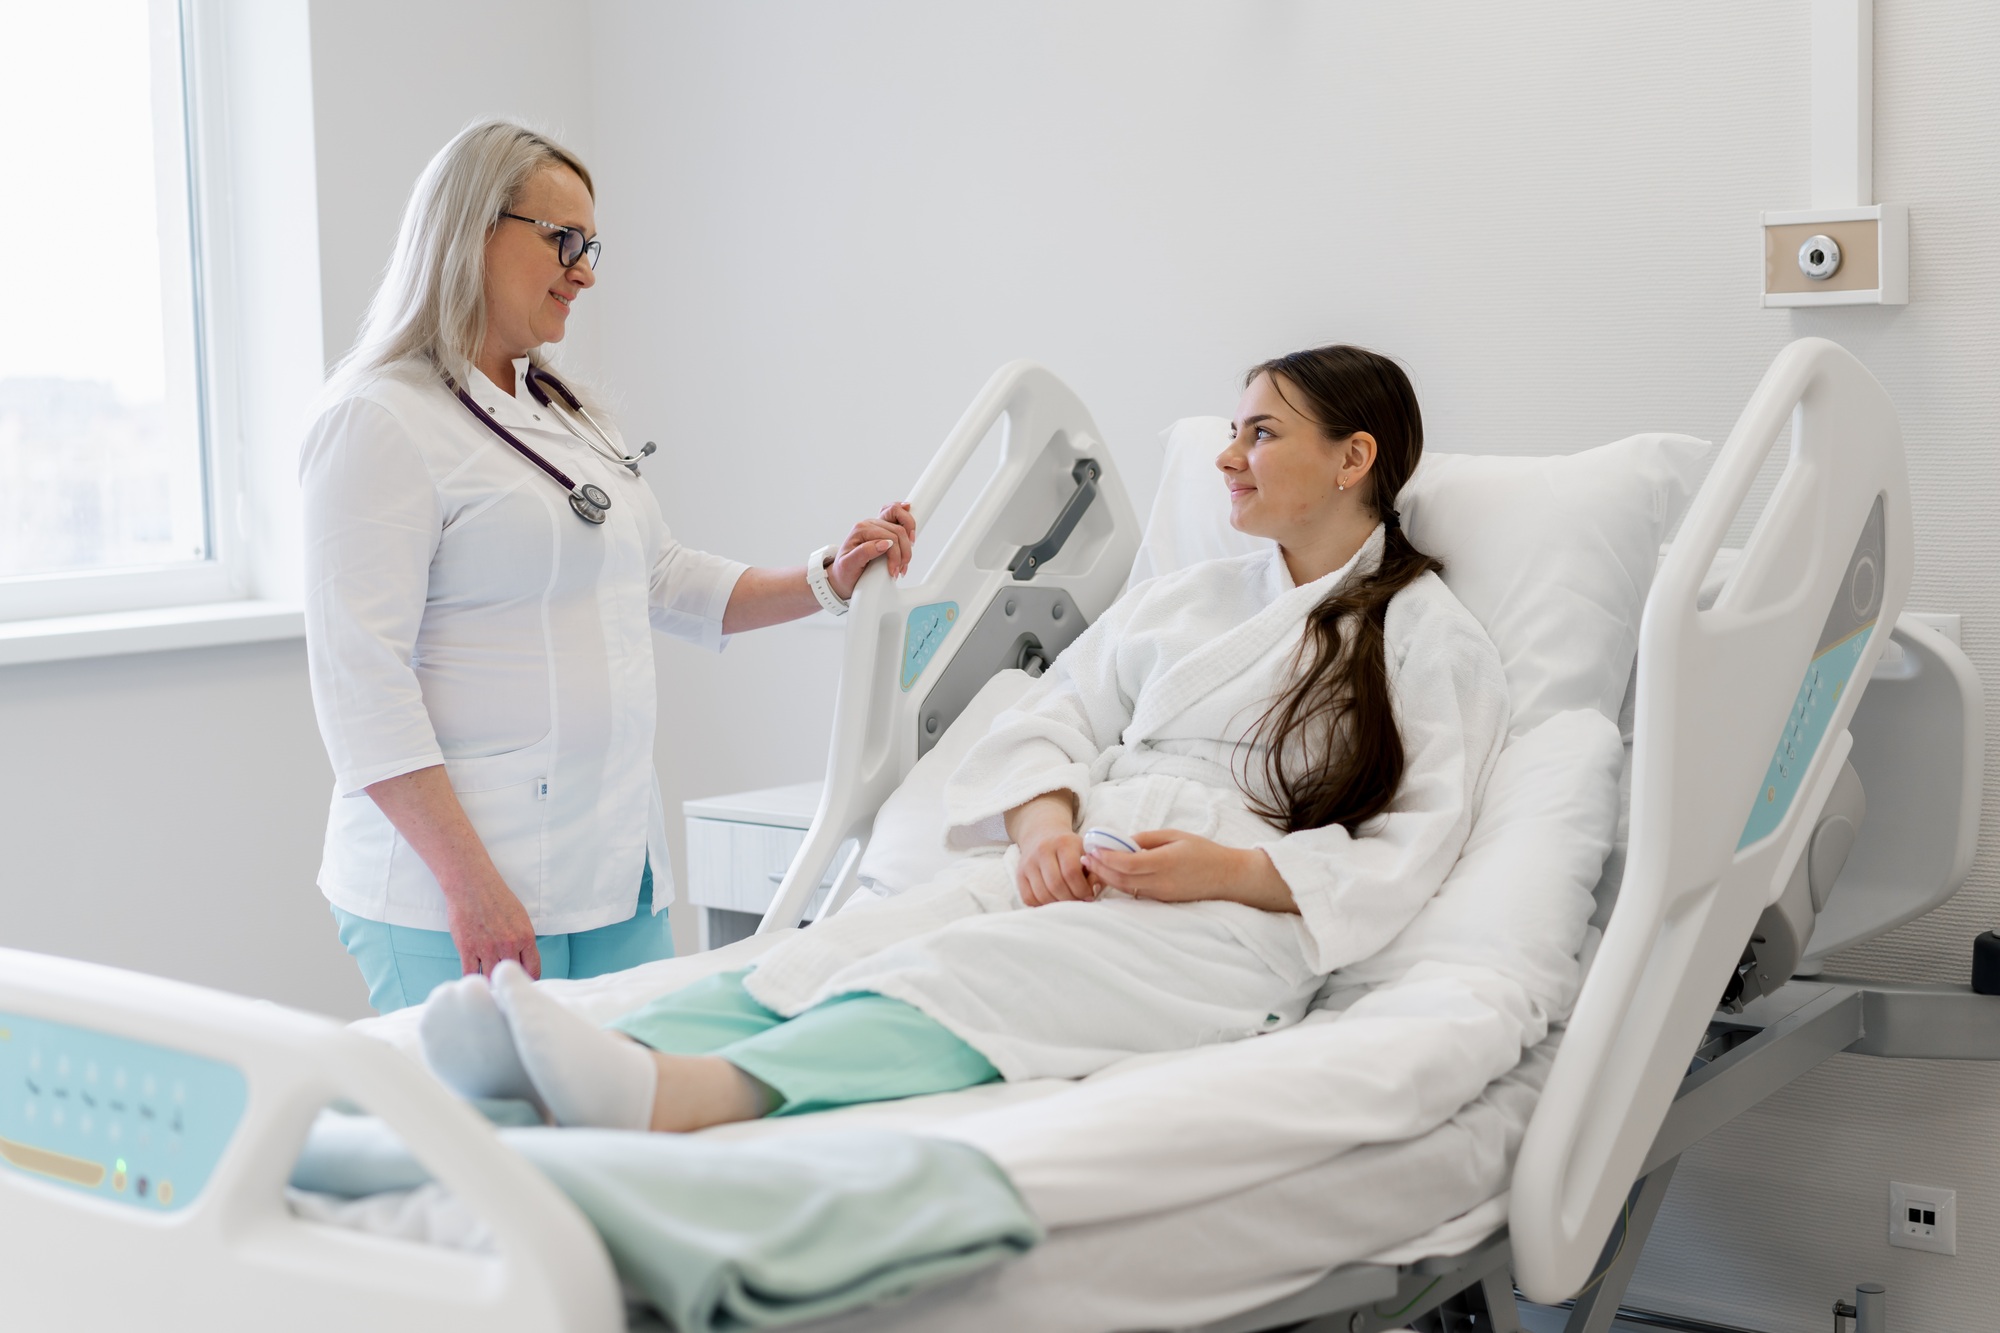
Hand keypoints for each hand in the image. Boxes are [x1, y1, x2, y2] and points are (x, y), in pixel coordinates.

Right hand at [442, 870, 542, 978]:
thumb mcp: (520, 917)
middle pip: (512, 977)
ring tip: (490, 988)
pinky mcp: (467, 949)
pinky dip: (474, 981)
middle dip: (509, 984)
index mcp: (525, 937)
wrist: (471, 884)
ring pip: (491, 979)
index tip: (523, 984)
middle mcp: (508, 945)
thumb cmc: (496, 898)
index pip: (533, 970)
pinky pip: (471, 974)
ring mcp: (487, 948)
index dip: (529, 980)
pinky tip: (474, 983)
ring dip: (491, 985)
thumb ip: (523, 940)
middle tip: (505, 989)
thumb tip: (524, 960)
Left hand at [826, 502, 915, 598]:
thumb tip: (885, 543)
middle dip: (904, 553)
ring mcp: (877, 526)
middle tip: (899, 570)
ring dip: (907, 547)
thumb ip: (865, 552)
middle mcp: (869, 524)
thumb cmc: (844, 571)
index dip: (895, 555)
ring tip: (903, 564)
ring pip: (902, 529)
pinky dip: (908, 529)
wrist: (842, 576)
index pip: (889, 537)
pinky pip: (899, 521)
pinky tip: (910, 538)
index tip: (893, 571)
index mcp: (861, 529)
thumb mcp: (849, 565)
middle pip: (898, 532)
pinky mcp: (883, 531)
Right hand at [1005, 791, 1092, 906]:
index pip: (1071, 872)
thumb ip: (1094, 869)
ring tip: (1067, 903)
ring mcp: (1028, 863)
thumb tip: (1094, 890)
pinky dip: (1042, 905)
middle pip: (1056, 885)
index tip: (1089, 895)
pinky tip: (1053, 900)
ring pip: (1042, 894)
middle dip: (1071, 900)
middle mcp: (1043, 850)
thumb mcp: (1085, 850)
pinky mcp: (1019, 874)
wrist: (1042, 834)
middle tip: (1079, 903)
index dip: (1082, 889)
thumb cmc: (1070, 847)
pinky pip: (1029, 898)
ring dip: (1057, 905)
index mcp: (1063, 842)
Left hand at [1083, 830, 1297, 912]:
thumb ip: (1147, 839)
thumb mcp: (1176, 835)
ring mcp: (1161, 895)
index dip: (1106, 857)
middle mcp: (1161, 882)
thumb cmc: (1203, 851)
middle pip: (1121, 880)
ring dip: (1107, 878)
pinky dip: (1120, 884)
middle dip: (1100, 868)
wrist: (1228, 877)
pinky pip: (1136, 894)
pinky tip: (1112, 875)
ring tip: (1092, 866)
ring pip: (1126, 889)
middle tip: (1085, 857)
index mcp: (1165, 862)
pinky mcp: (1162, 901)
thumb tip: (1123, 842)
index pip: (1127, 863)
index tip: (1092, 847)